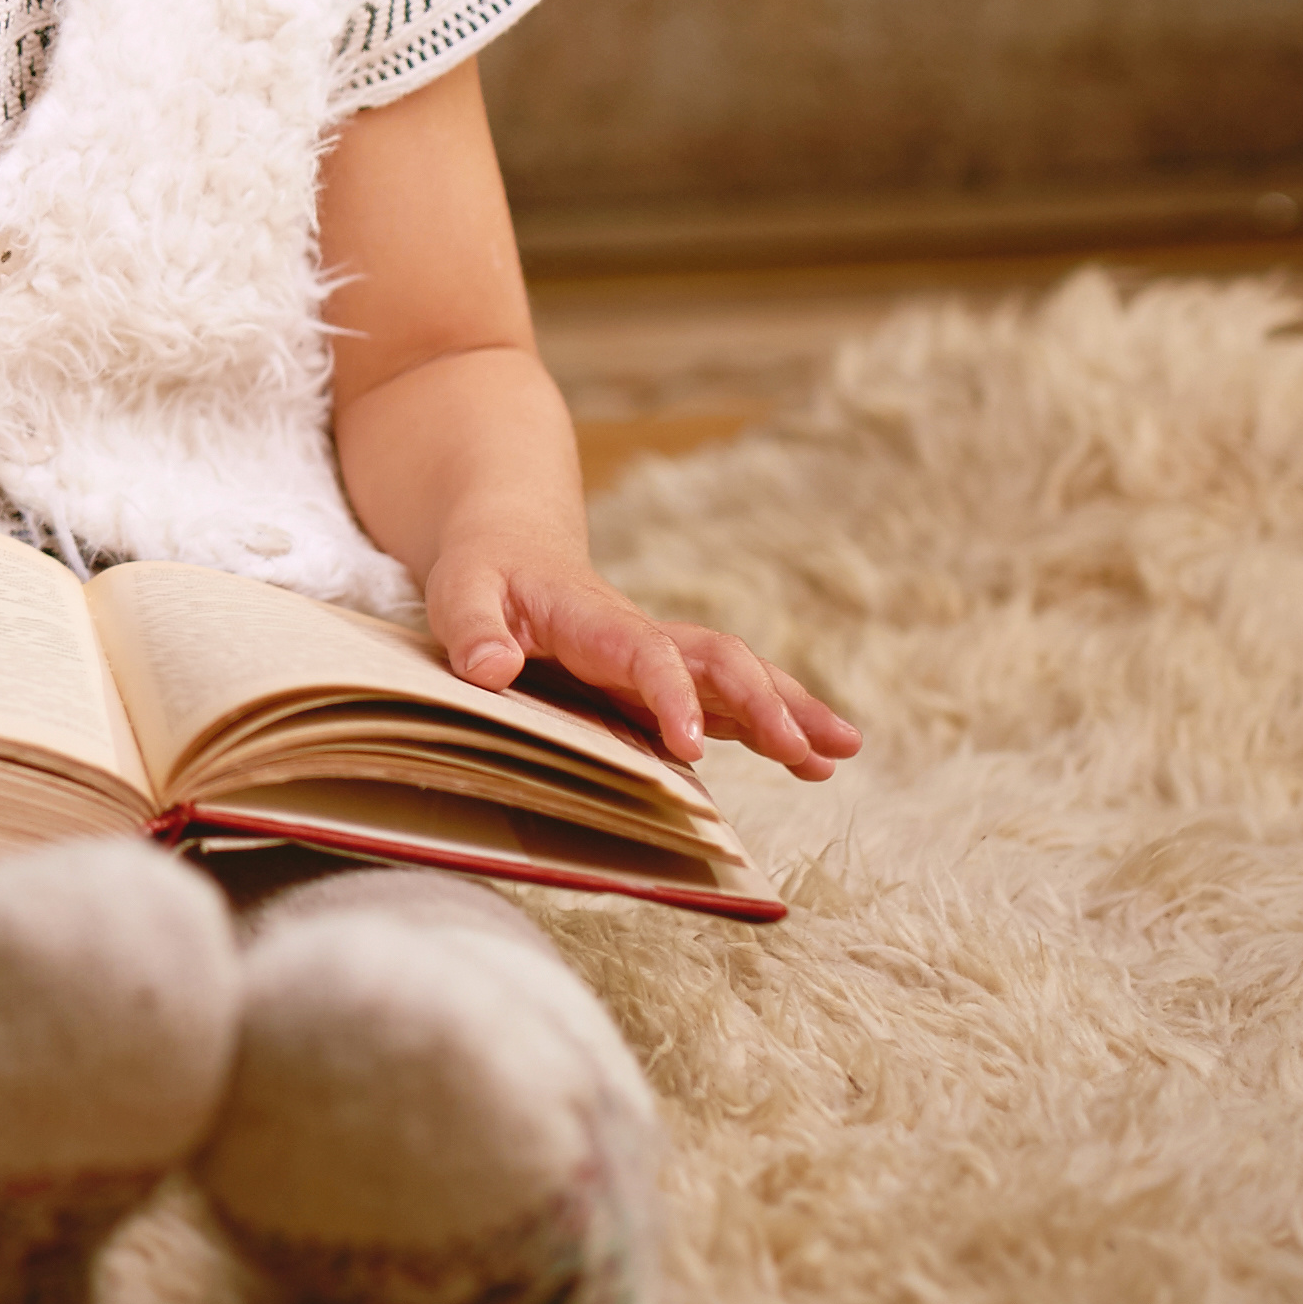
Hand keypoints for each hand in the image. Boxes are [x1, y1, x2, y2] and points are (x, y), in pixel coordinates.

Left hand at [425, 531, 858, 777]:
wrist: (510, 544)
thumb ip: (471, 628)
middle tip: (811, 751)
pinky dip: (770, 725)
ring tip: (842, 753)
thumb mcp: (460, 590)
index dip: (672, 696)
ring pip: (738, 677)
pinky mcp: (662, 679)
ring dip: (791, 711)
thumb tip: (492, 670)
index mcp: (594, 620)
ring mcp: (658, 658)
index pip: (647, 656)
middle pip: (719, 660)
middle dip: (767, 705)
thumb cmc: (483, 572)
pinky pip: (725, 699)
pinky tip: (812, 759)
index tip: (691, 744)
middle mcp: (641, 636)